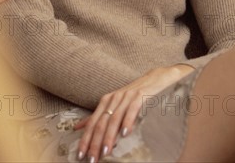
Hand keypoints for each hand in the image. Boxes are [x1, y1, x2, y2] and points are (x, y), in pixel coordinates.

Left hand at [74, 64, 193, 161]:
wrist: (156, 79)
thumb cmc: (134, 95)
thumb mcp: (115, 105)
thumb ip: (98, 116)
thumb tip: (78, 127)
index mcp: (106, 102)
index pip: (92, 123)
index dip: (85, 140)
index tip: (80, 156)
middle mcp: (113, 99)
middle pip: (101, 123)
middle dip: (95, 143)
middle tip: (92, 160)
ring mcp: (126, 97)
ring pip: (114, 119)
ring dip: (109, 137)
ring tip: (105, 152)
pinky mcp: (139, 96)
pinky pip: (131, 110)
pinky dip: (127, 122)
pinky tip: (125, 134)